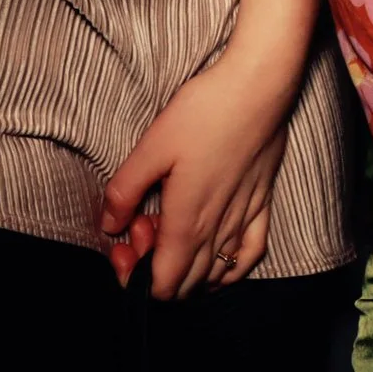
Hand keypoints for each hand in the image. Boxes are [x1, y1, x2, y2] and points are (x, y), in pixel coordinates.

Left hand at [99, 54, 294, 298]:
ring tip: (173, 229)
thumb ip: (125, 190)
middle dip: (156, 268)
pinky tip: (216, 254)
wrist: (258, 86)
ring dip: (188, 266)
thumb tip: (109, 224)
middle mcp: (217, 230)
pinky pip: (249, 255)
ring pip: (214, 274)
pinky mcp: (263, 203)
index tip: (124, 240)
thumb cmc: (205, 111)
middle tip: (143, 223)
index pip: (162, 285)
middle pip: (185, 285)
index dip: (135, 276)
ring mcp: (244, 219)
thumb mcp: (152, 145)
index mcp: (187, 221)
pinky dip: (229, 267)